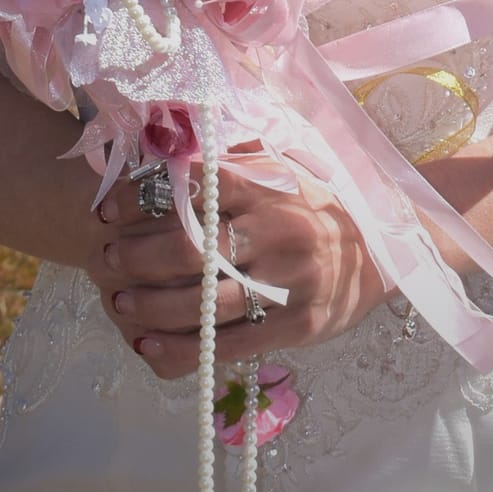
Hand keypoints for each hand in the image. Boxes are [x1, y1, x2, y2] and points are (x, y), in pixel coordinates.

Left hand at [95, 162, 385, 382]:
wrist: (389, 249)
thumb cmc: (324, 203)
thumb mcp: (288, 164)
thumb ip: (237, 154)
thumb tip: (175, 142)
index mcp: (270, 186)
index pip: (194, 188)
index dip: (141, 198)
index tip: (106, 208)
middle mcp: (277, 231)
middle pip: (189, 249)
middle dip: (135, 256)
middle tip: (103, 258)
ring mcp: (288, 282)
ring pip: (203, 301)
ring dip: (149, 305)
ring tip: (118, 302)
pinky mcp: (297, 326)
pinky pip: (228, 344)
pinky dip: (181, 349)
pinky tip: (148, 346)